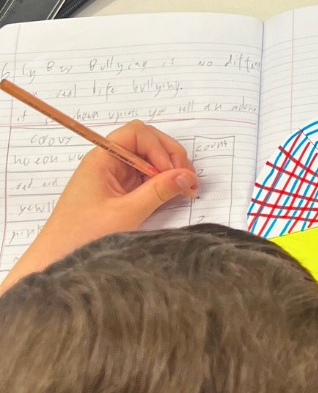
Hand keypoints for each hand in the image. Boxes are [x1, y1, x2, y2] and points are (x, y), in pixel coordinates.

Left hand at [0, 122, 197, 291]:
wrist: (56, 258)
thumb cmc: (83, 235)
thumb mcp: (126, 213)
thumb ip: (158, 191)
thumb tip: (186, 176)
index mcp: (102, 159)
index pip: (137, 134)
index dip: (159, 148)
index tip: (172, 172)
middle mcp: (107, 163)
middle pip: (145, 142)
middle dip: (169, 156)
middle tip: (186, 178)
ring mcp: (112, 177)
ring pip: (147, 160)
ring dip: (168, 170)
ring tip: (183, 188)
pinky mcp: (117, 192)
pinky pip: (143, 178)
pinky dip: (160, 183)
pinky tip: (171, 195)